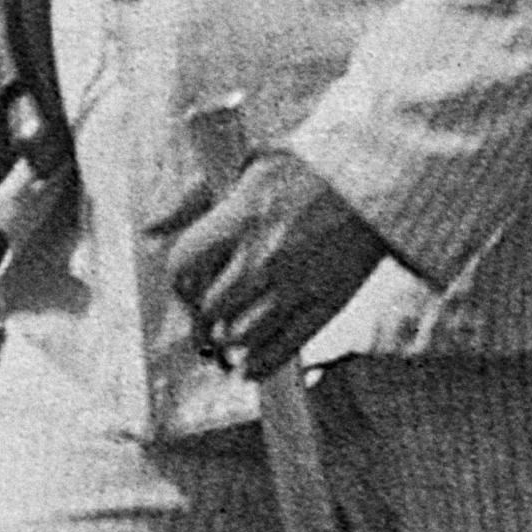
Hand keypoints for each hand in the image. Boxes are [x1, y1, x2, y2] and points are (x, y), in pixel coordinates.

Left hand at [155, 141, 393, 373]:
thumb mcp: (249, 165)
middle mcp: (265, 254)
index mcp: (241, 217)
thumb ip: (195, 197)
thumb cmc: (310, 166)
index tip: (191, 288)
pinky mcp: (329, 301)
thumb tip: (149, 228)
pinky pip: (283, 349)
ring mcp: (298, 281)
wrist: (382, 172)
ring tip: (232, 338)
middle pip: (210, 308)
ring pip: (241, 336)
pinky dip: (261, 365)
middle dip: (205, 316)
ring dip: (231, 341)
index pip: (183, 268)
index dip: (180, 284)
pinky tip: (252, 365)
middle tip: (213, 318)